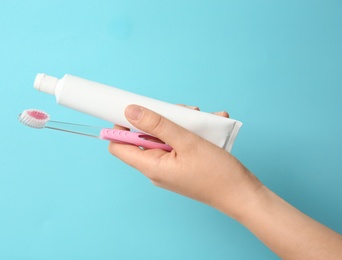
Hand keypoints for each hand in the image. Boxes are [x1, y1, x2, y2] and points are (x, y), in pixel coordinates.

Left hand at [109, 104, 261, 216]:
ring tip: (200, 117)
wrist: (242, 194)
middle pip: (143, 137)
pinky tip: (208, 125)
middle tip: (180, 112)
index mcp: (151, 166)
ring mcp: (169, 168)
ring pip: (164, 137)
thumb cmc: (216, 173)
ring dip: (178, 123)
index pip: (118, 146)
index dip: (120, 127)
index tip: (133, 110)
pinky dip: (189, 132)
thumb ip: (158, 124)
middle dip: (159, 119)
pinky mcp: (182, 166)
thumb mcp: (187, 142)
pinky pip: (177, 144)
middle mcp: (156, 168)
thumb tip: (130, 111)